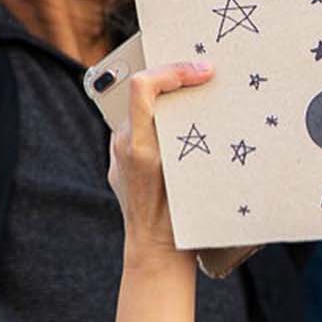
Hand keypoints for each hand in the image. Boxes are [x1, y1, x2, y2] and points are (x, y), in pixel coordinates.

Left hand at [107, 61, 211, 263]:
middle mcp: (122, 145)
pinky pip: (140, 132)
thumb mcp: (194, 171)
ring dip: (170, 105)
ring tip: (199, 105)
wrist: (155, 250)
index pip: (144, 87)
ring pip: (142, 113)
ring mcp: (117, 154)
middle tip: (205, 77)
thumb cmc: (180, 218)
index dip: (174, 71)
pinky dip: (161, 126)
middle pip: (145, 94)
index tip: (203, 71)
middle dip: (176, 81)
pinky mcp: (119, 163)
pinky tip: (184, 135)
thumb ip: (191, 134)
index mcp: (139, 145)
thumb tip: (203, 97)